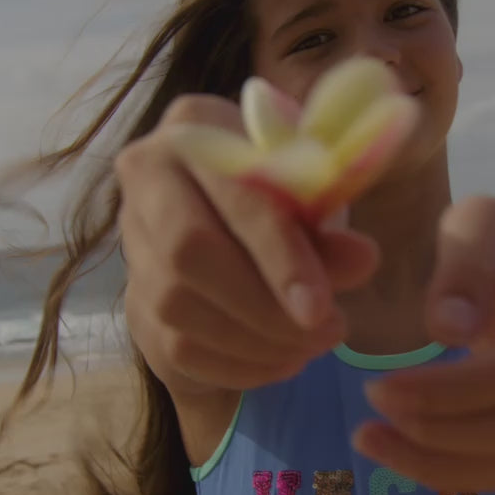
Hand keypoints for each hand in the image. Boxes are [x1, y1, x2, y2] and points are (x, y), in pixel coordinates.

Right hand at [117, 94, 379, 392]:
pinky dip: (238, 365)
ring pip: (179, 306)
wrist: (238, 227)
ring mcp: (134, 245)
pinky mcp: (136, 303)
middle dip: (263, 305)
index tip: (320, 306)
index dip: (279, 256)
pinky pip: (178, 347)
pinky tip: (283, 361)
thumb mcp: (313, 200)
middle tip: (326, 330)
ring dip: (256, 340)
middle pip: (187, 253)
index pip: (233, 197)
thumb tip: (361, 260)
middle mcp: (147, 180)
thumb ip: (331, 229)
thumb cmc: (281, 196)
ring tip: (313, 345)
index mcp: (194, 129)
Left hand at [352, 196, 494, 491]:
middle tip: (371, 407)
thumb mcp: (489, 221)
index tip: (380, 386)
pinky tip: (400, 454)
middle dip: (442, 428)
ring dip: (441, 460)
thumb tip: (447, 329)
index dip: (453, 389)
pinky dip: (454, 471)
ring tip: (370, 438)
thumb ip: (467, 261)